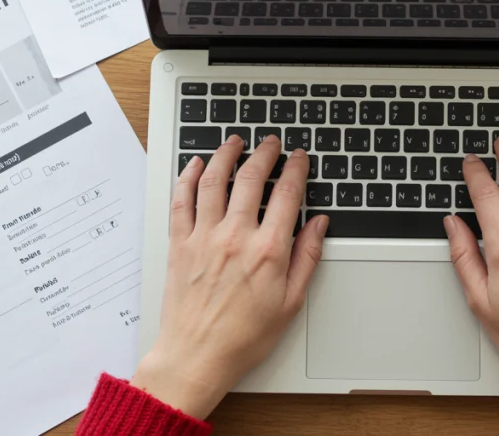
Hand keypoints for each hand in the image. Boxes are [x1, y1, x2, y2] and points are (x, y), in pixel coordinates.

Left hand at [131, 135, 328, 418]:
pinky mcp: (179, 244)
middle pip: (251, 178)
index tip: (299, 158)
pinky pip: (181, 200)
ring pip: (214, 181)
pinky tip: (196, 166)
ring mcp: (204, 237)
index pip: (287, 194)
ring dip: (226, 155)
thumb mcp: (290, 303)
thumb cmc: (243, 338)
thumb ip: (307, 258)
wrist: (196, 357)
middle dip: (264, 153)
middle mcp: (235, 237)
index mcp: (268, 251)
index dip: (296, 169)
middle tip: (270, 143)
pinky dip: (188, 177)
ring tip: (234, 142)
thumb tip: (319, 225)